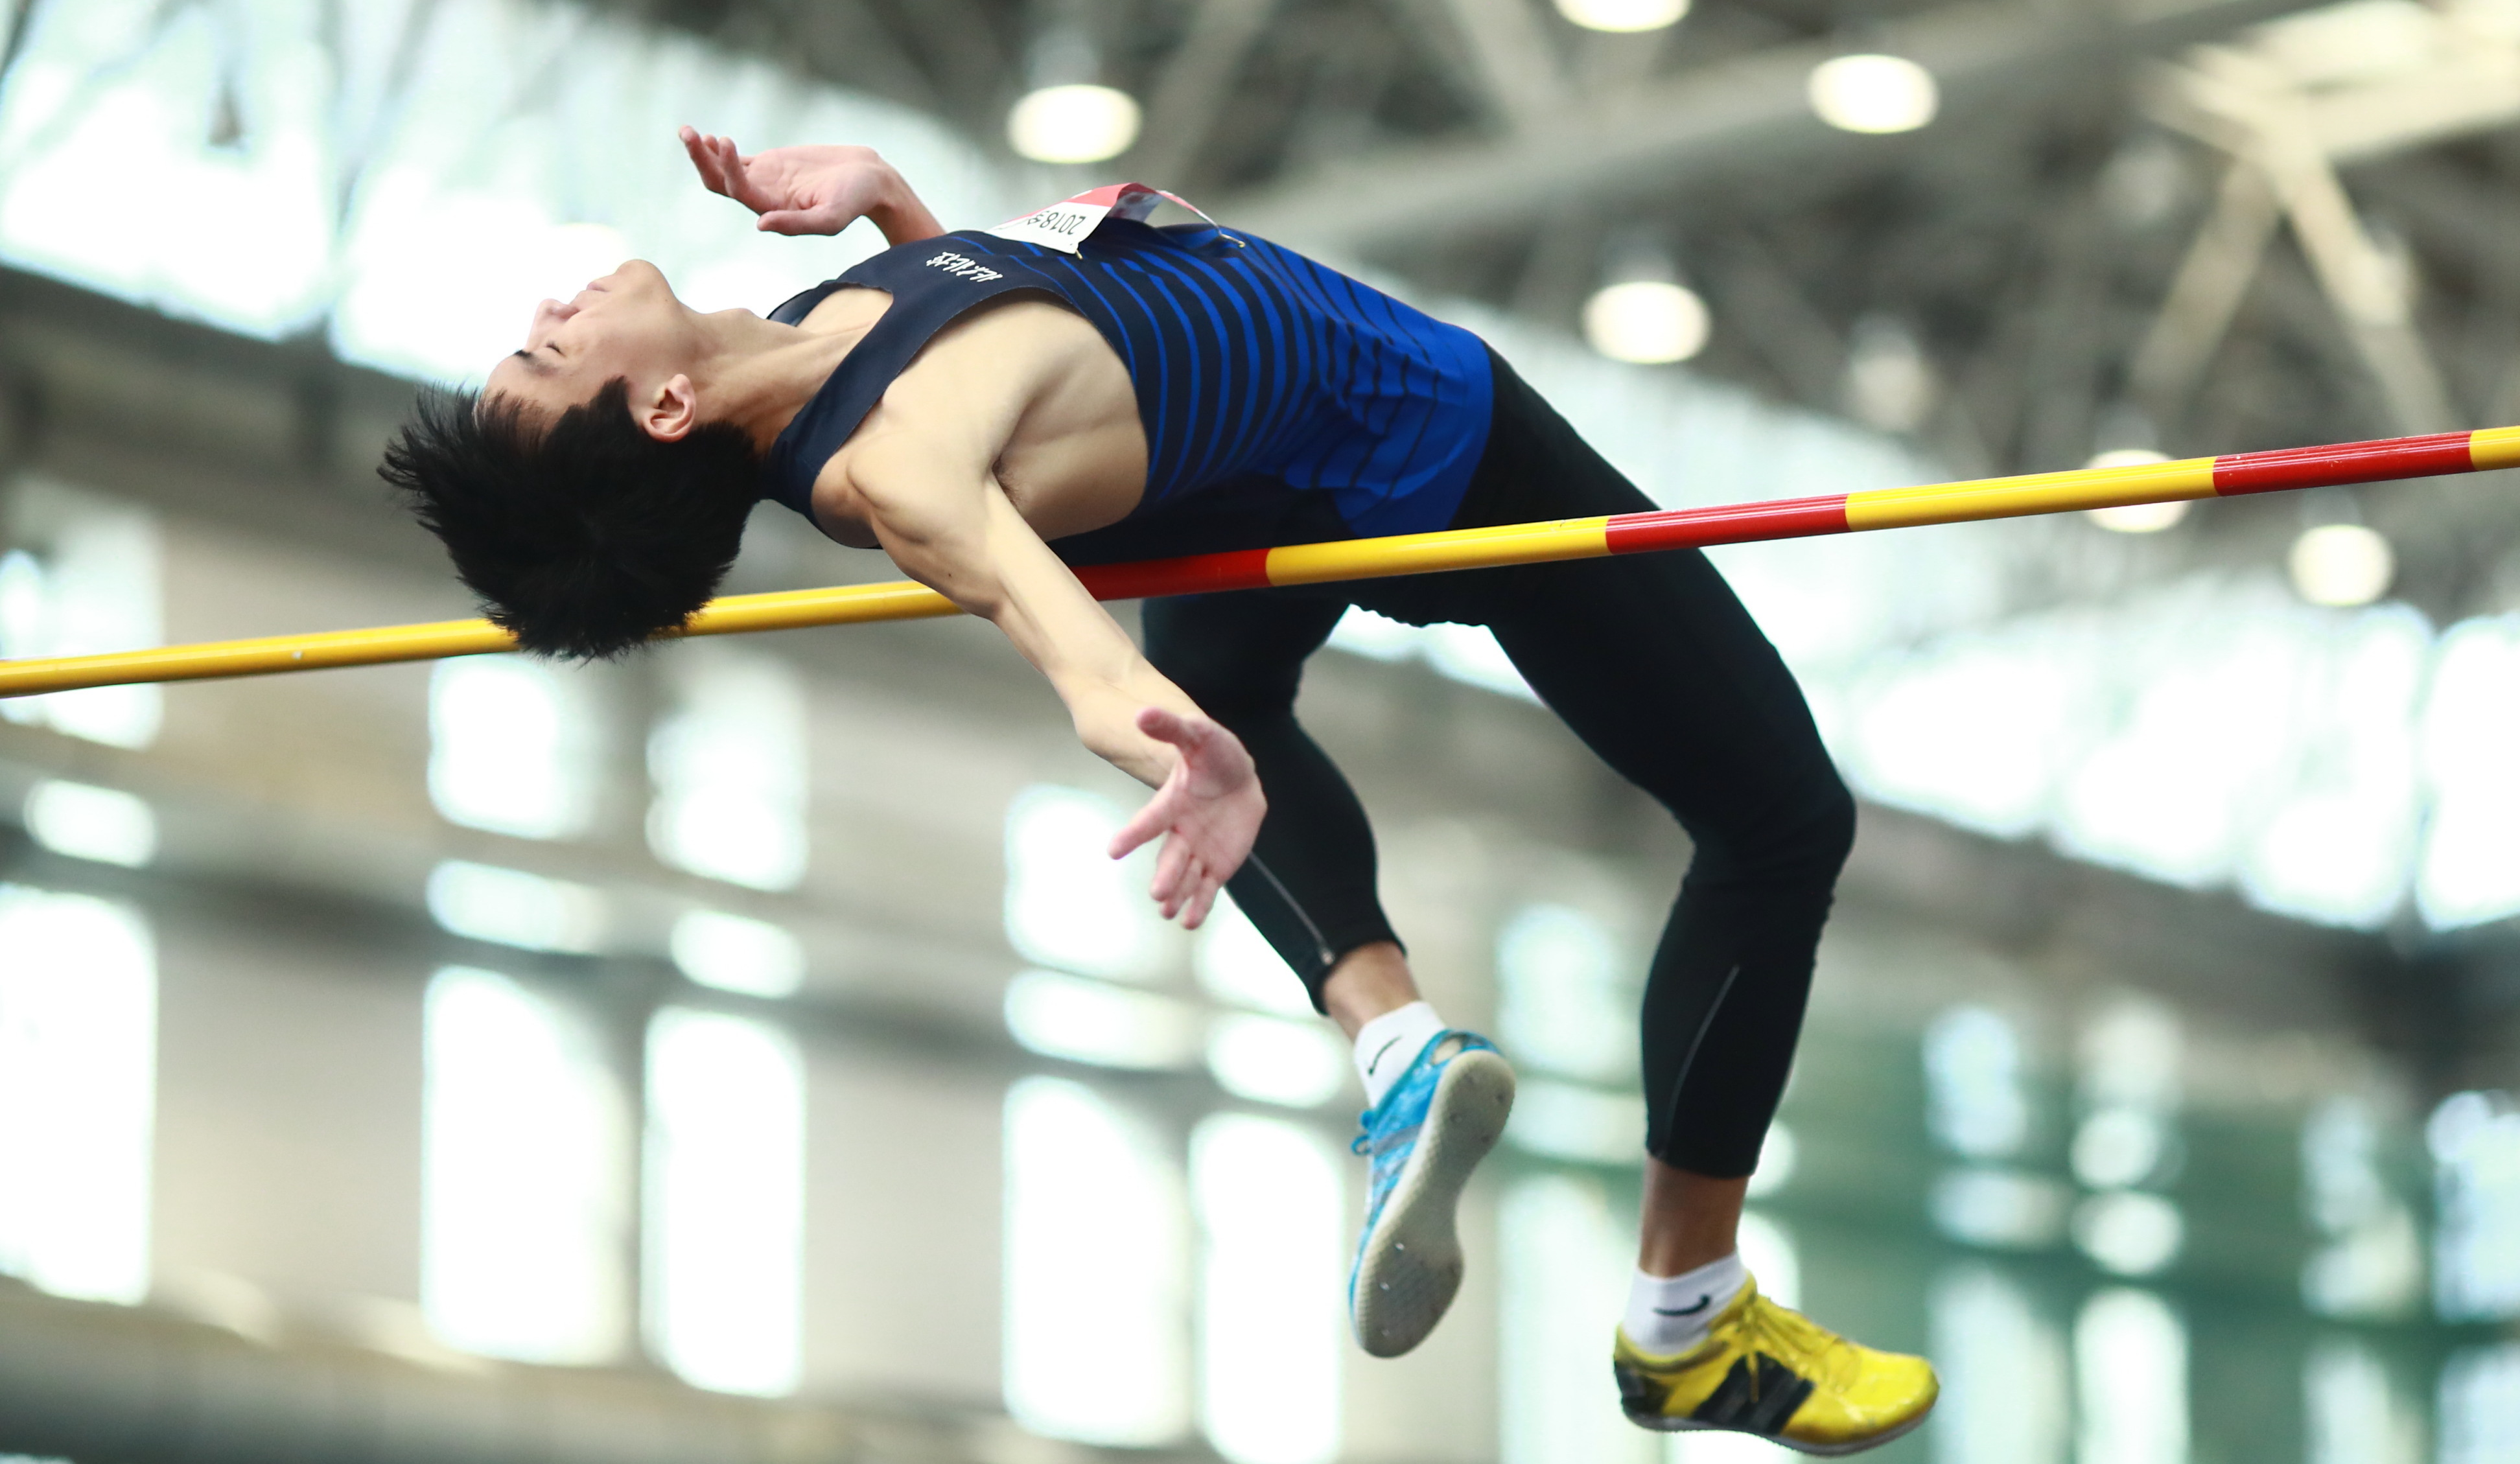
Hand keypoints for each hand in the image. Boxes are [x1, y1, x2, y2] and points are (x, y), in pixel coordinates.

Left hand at [678, 125, 911, 236]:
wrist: (871, 180)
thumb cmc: (855, 200)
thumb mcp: (831, 217)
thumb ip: (797, 224)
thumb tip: (760, 225)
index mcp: (775, 212)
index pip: (740, 191)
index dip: (728, 169)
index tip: (727, 141)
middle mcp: (763, 199)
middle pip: (721, 183)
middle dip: (702, 161)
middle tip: (689, 134)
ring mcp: (764, 181)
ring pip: (722, 171)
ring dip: (703, 154)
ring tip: (688, 132)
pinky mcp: (769, 165)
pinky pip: (736, 159)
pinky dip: (718, 150)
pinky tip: (705, 138)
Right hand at [1108, 707, 1263, 929]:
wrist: (1238, 775)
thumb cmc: (1213, 752)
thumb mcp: (1197, 733)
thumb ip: (1171, 727)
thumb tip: (1142, 713)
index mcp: (1172, 803)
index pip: (1150, 820)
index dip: (1133, 834)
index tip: (1113, 851)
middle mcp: (1181, 831)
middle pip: (1170, 856)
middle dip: (1166, 875)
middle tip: (1157, 893)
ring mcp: (1199, 850)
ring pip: (1187, 876)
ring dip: (1178, 894)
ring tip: (1169, 912)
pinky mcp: (1217, 865)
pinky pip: (1207, 888)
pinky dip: (1200, 905)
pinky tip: (1191, 921)